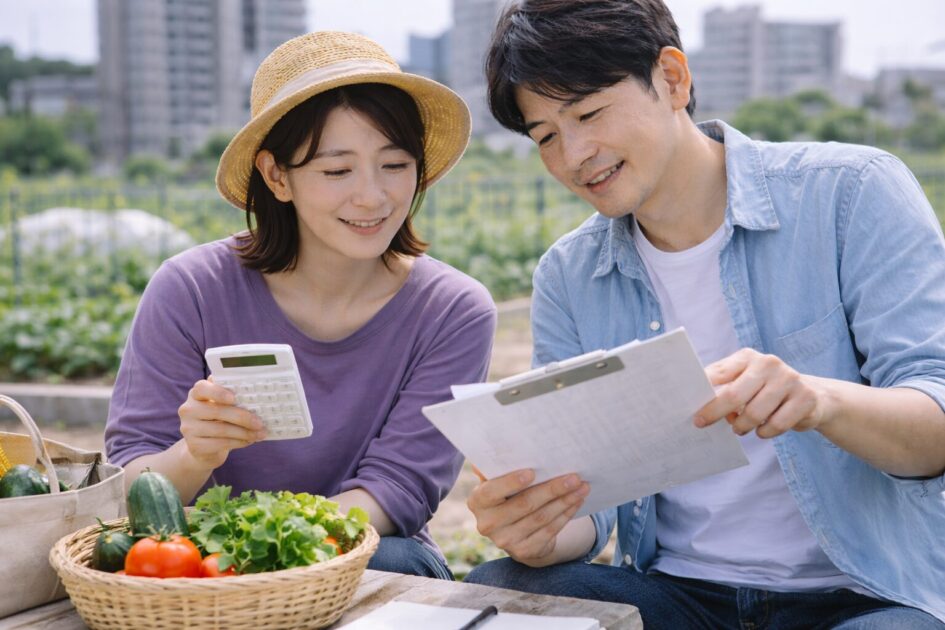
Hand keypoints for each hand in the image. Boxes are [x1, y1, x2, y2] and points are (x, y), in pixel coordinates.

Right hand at [177, 378, 266, 468]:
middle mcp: (188, 410)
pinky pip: (220, 443)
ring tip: (259, 434)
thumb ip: (232, 397)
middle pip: (217, 411)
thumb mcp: (222, 405)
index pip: (202, 388)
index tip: (234, 398)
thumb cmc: (218, 419)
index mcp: (196, 394)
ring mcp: (189, 428)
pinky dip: (238, 442)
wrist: (204, 446)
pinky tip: (249, 441)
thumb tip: (254, 395)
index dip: (218, 392)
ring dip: (244, 432)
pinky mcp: (194, 446)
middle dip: (242, 417)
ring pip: (221, 429)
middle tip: (260, 423)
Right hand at [466, 468, 588, 565]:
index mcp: (477, 501)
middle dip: (551, 489)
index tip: (532, 472)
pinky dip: (566, 515)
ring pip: (540, 518)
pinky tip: (577, 501)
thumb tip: (502, 443)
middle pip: (523, 505)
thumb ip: (498, 466)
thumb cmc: (506, 493)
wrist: (513, 529)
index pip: (492, 491)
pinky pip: (549, 531)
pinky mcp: (524, 552)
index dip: (510, 482)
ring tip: (582, 486)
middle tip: (574, 476)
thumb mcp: (497, 480)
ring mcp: (505, 541)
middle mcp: (487, 524)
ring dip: (565, 501)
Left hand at [694, 348, 829, 438]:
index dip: (703, 395)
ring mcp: (789, 379)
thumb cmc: (764, 390)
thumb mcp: (743, 382)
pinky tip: (762, 430)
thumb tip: (697, 405)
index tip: (693, 413)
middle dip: (715, 413)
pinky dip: (764, 433)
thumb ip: (722, 388)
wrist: (811, 395)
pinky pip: (776, 425)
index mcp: (748, 357)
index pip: (718, 374)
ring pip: (755, 414)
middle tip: (704, 424)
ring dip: (742, 427)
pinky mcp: (805, 398)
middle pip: (734, 395)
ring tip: (740, 428)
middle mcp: (768, 363)